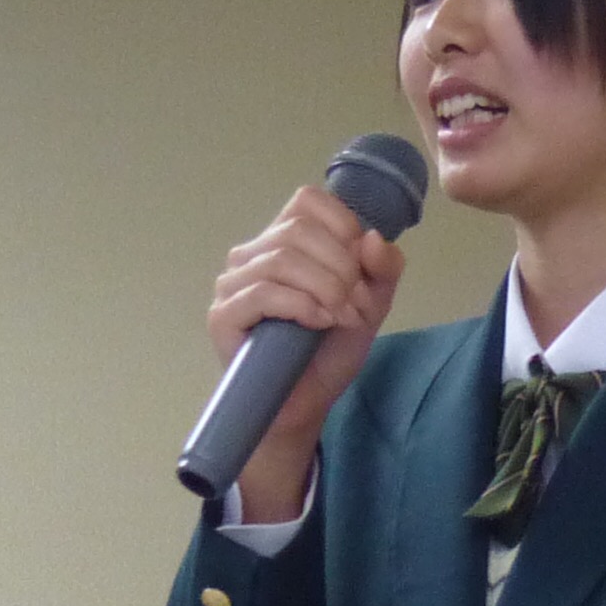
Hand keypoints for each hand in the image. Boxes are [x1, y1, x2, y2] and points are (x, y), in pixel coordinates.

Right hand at [207, 183, 406, 525]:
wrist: (304, 405)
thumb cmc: (328, 351)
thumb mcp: (371, 304)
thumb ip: (382, 269)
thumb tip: (372, 238)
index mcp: (283, 239)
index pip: (308, 200)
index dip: (343, 226)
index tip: (360, 268)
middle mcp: (253, 254)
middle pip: (299, 229)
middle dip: (340, 267)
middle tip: (354, 307)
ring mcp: (233, 283)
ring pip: (282, 259)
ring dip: (325, 289)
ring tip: (339, 319)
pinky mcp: (223, 316)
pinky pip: (263, 292)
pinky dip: (301, 305)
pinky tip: (318, 323)